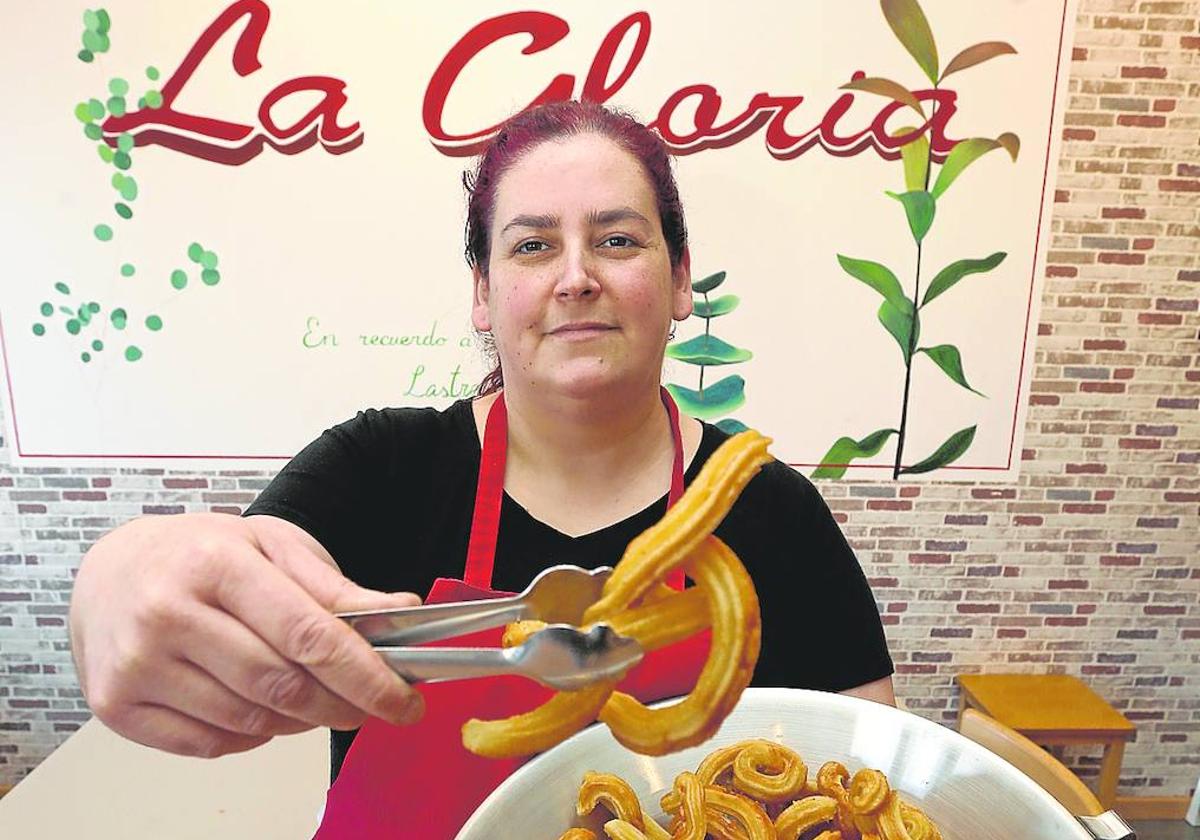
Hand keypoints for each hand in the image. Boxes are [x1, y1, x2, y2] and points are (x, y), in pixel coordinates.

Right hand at [69, 512, 423, 757]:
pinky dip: (252, 736)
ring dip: (300, 721)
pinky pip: (210, 744)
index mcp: (215, 564)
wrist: (110, 570)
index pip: (307, 635)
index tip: (403, 700)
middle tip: (373, 707)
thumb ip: (334, 587)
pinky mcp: (117, 705)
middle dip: (341, 705)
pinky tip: (263, 709)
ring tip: (315, 699)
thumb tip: (400, 612)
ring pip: (249, 720)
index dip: (365, 676)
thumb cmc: (200, 553)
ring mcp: (137, 664)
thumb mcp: (272, 545)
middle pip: (281, 685)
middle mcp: (168, 614)